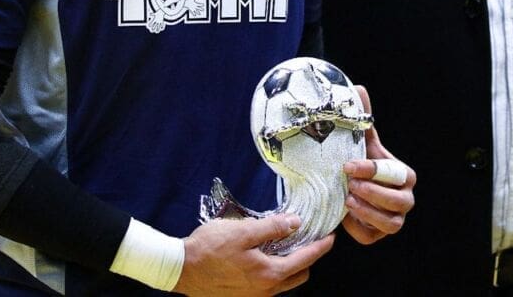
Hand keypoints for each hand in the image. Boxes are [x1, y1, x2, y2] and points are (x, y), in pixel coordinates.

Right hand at [173, 215, 333, 295]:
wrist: (181, 269)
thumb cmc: (209, 248)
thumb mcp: (243, 231)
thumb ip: (272, 228)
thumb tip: (296, 223)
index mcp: (269, 274)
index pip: (305, 259)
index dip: (321, 247)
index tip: (331, 237)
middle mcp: (265, 290)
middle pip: (298, 275)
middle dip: (308, 258)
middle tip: (308, 239)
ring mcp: (253, 296)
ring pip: (283, 282)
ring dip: (289, 266)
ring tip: (285, 245)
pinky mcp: (241, 296)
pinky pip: (267, 285)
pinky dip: (273, 271)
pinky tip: (262, 256)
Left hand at [340, 85, 415, 244]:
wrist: (349, 189)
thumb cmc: (361, 164)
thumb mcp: (362, 143)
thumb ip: (362, 119)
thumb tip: (358, 89)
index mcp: (405, 175)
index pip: (393, 173)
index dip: (370, 170)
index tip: (348, 166)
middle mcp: (406, 198)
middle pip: (398, 201)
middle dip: (373, 193)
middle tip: (349, 185)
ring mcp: (395, 220)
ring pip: (390, 223)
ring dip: (368, 212)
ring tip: (347, 200)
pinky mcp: (379, 235)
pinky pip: (371, 236)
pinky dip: (358, 228)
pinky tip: (345, 216)